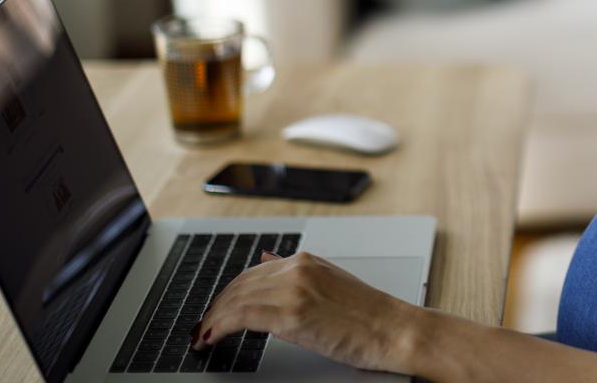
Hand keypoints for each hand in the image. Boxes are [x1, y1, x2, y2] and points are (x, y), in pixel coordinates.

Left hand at [190, 251, 416, 371]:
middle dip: (215, 307)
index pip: (253, 273)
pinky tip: (213, 338)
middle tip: (202, 327)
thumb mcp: (330, 282)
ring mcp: (294, 290)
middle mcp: (297, 269)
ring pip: (235, 300)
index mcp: (306, 261)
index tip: (216, 310)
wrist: (394, 329)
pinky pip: (242, 317)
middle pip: (239, 285)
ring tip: (203, 336)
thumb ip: (296, 272)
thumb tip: (267, 258)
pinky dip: (220, 327)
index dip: (229, 293)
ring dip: (212, 320)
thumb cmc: (370, 315)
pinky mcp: (292, 314)